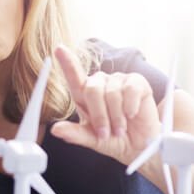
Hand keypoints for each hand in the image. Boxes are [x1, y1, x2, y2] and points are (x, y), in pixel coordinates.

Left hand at [50, 45, 160, 166]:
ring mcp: (117, 80)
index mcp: (84, 95)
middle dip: (100, 116)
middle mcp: (99, 83)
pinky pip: (130, 90)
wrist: (139, 144)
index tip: (59, 49)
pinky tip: (132, 114)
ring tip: (120, 127)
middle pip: (92, 90)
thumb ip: (74, 134)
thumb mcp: (92, 139)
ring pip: (111, 94)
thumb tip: (55, 130)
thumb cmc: (113, 138)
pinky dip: (130, 107)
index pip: (74, 76)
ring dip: (116, 116)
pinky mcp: (136, 81)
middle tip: (107, 133)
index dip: (67, 62)